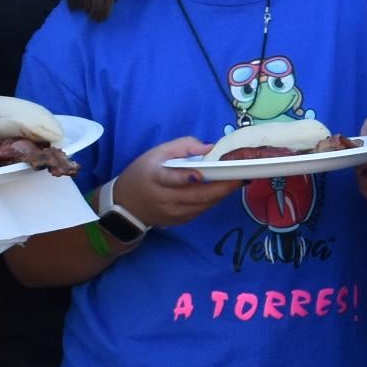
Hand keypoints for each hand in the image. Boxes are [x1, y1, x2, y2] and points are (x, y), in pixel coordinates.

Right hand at [115, 139, 242, 228]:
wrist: (126, 204)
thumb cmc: (144, 172)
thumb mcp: (157, 153)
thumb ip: (183, 146)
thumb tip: (210, 147)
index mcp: (156, 177)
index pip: (172, 178)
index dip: (187, 176)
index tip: (204, 172)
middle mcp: (164, 198)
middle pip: (197, 195)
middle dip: (221, 187)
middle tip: (240, 176)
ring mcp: (172, 213)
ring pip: (203, 205)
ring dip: (222, 194)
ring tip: (237, 181)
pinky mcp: (179, 221)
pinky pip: (201, 210)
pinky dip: (213, 200)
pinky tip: (223, 190)